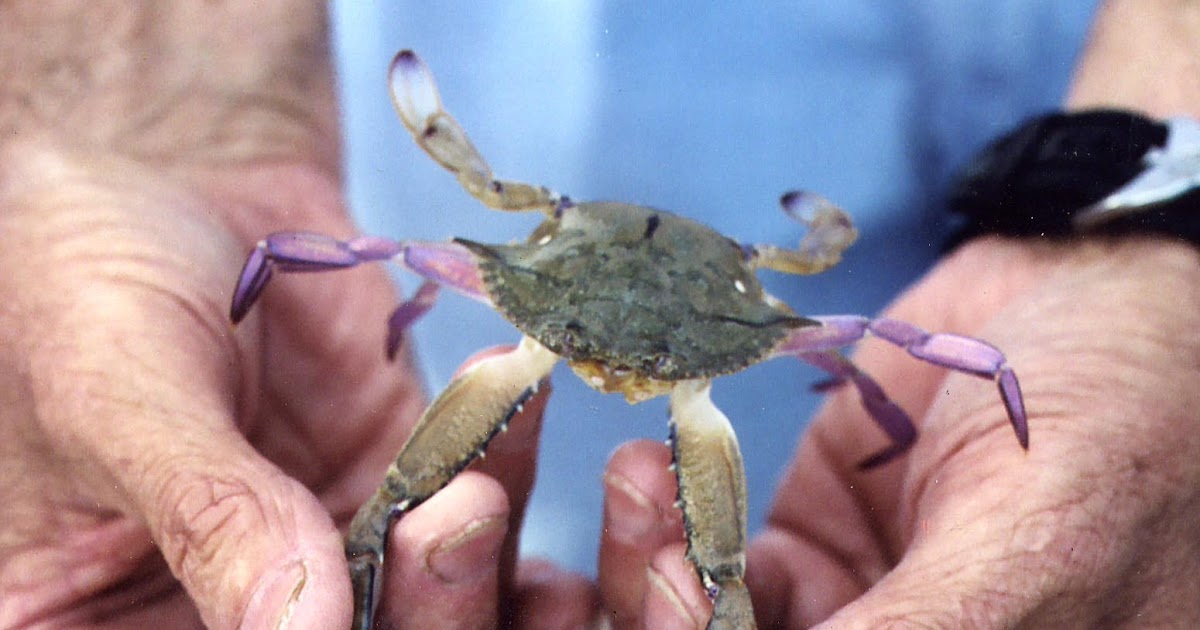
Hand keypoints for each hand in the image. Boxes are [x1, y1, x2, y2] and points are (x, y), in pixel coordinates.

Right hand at [0, 4, 591, 622]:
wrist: (162, 184)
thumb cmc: (77, 283)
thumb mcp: (119, 401)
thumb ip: (216, 518)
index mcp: (120, 619)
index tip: (359, 610)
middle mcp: (242, 604)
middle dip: (428, 608)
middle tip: (453, 519)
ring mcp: (338, 543)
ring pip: (445, 590)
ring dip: (484, 546)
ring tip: (480, 478)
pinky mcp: (404, 471)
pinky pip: (482, 480)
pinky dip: (508, 446)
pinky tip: (511, 394)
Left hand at [597, 236, 1199, 627]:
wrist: (1104, 294)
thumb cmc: (1125, 420)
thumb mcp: (1034, 546)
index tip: (677, 602)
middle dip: (676, 617)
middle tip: (653, 550)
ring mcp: (852, 610)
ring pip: (714, 622)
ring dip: (656, 564)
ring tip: (639, 476)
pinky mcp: (810, 543)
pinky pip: (712, 558)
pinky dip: (669, 517)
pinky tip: (647, 464)